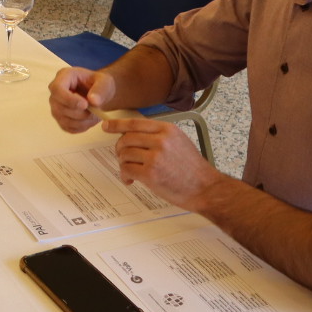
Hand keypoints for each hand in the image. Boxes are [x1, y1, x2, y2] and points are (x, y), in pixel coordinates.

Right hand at [48, 66, 114, 132]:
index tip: (85, 105)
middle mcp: (56, 92)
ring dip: (83, 122)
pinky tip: (90, 120)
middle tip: (96, 112)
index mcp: (64, 76)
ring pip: (64, 120)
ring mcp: (56, 106)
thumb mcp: (105, 82)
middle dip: (80, 113)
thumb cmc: (99, 84)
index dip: (68, 99)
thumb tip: (93, 101)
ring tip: (96, 116)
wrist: (99, 94)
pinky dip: (81, 127)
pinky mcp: (61, 118)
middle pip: (59, 107)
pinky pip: (68, 127)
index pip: (57, 89)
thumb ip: (100, 90)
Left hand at [102, 117, 220, 208]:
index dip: (117, 124)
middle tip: (123, 157)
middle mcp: (160, 140)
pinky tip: (131, 179)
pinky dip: (125, 175)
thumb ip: (158, 136)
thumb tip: (134, 135)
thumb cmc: (192, 168)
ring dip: (123, 163)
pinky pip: (126, 169)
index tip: (106, 126)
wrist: (205, 188)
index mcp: (167, 129)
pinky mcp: (151, 174)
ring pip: (124, 154)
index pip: (135, 123)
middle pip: (126, 139)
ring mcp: (155, 157)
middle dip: (120, 149)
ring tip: (131, 171)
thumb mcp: (179, 141)